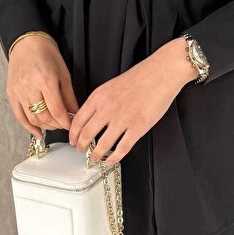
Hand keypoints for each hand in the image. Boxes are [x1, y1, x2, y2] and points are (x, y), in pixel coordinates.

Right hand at [6, 34, 78, 136]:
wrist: (27, 43)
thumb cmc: (47, 55)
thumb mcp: (63, 74)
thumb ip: (69, 96)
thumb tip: (76, 114)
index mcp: (45, 80)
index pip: (57, 110)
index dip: (66, 122)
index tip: (72, 126)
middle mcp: (30, 87)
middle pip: (44, 117)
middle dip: (57, 125)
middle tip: (64, 124)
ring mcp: (18, 91)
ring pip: (32, 118)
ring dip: (45, 126)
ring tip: (54, 125)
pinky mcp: (11, 94)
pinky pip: (19, 116)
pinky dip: (28, 127)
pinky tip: (37, 133)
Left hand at [68, 38, 197, 164]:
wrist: (160, 73)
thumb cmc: (140, 77)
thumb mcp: (111, 86)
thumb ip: (100, 101)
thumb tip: (92, 118)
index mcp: (99, 97)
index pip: (78, 119)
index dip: (73, 133)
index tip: (73, 139)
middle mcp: (107, 109)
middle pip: (87, 133)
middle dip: (81, 145)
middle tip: (80, 150)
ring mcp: (123, 119)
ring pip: (102, 144)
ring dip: (96, 154)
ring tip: (95, 158)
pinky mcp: (138, 128)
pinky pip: (122, 148)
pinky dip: (114, 158)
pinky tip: (111, 161)